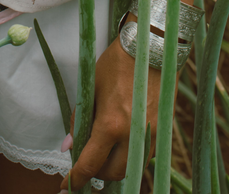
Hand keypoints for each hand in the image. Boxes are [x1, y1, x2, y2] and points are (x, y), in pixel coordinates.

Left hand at [60, 22, 172, 190]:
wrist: (152, 48)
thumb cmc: (117, 63)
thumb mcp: (92, 87)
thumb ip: (80, 119)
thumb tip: (69, 145)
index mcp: (111, 124)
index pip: (90, 164)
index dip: (76, 178)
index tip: (66, 186)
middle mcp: (133, 135)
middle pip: (113, 174)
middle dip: (97, 173)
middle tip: (86, 160)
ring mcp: (150, 135)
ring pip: (131, 168)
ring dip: (114, 166)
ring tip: (103, 151)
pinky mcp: (162, 130)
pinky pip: (144, 155)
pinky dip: (129, 156)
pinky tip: (120, 141)